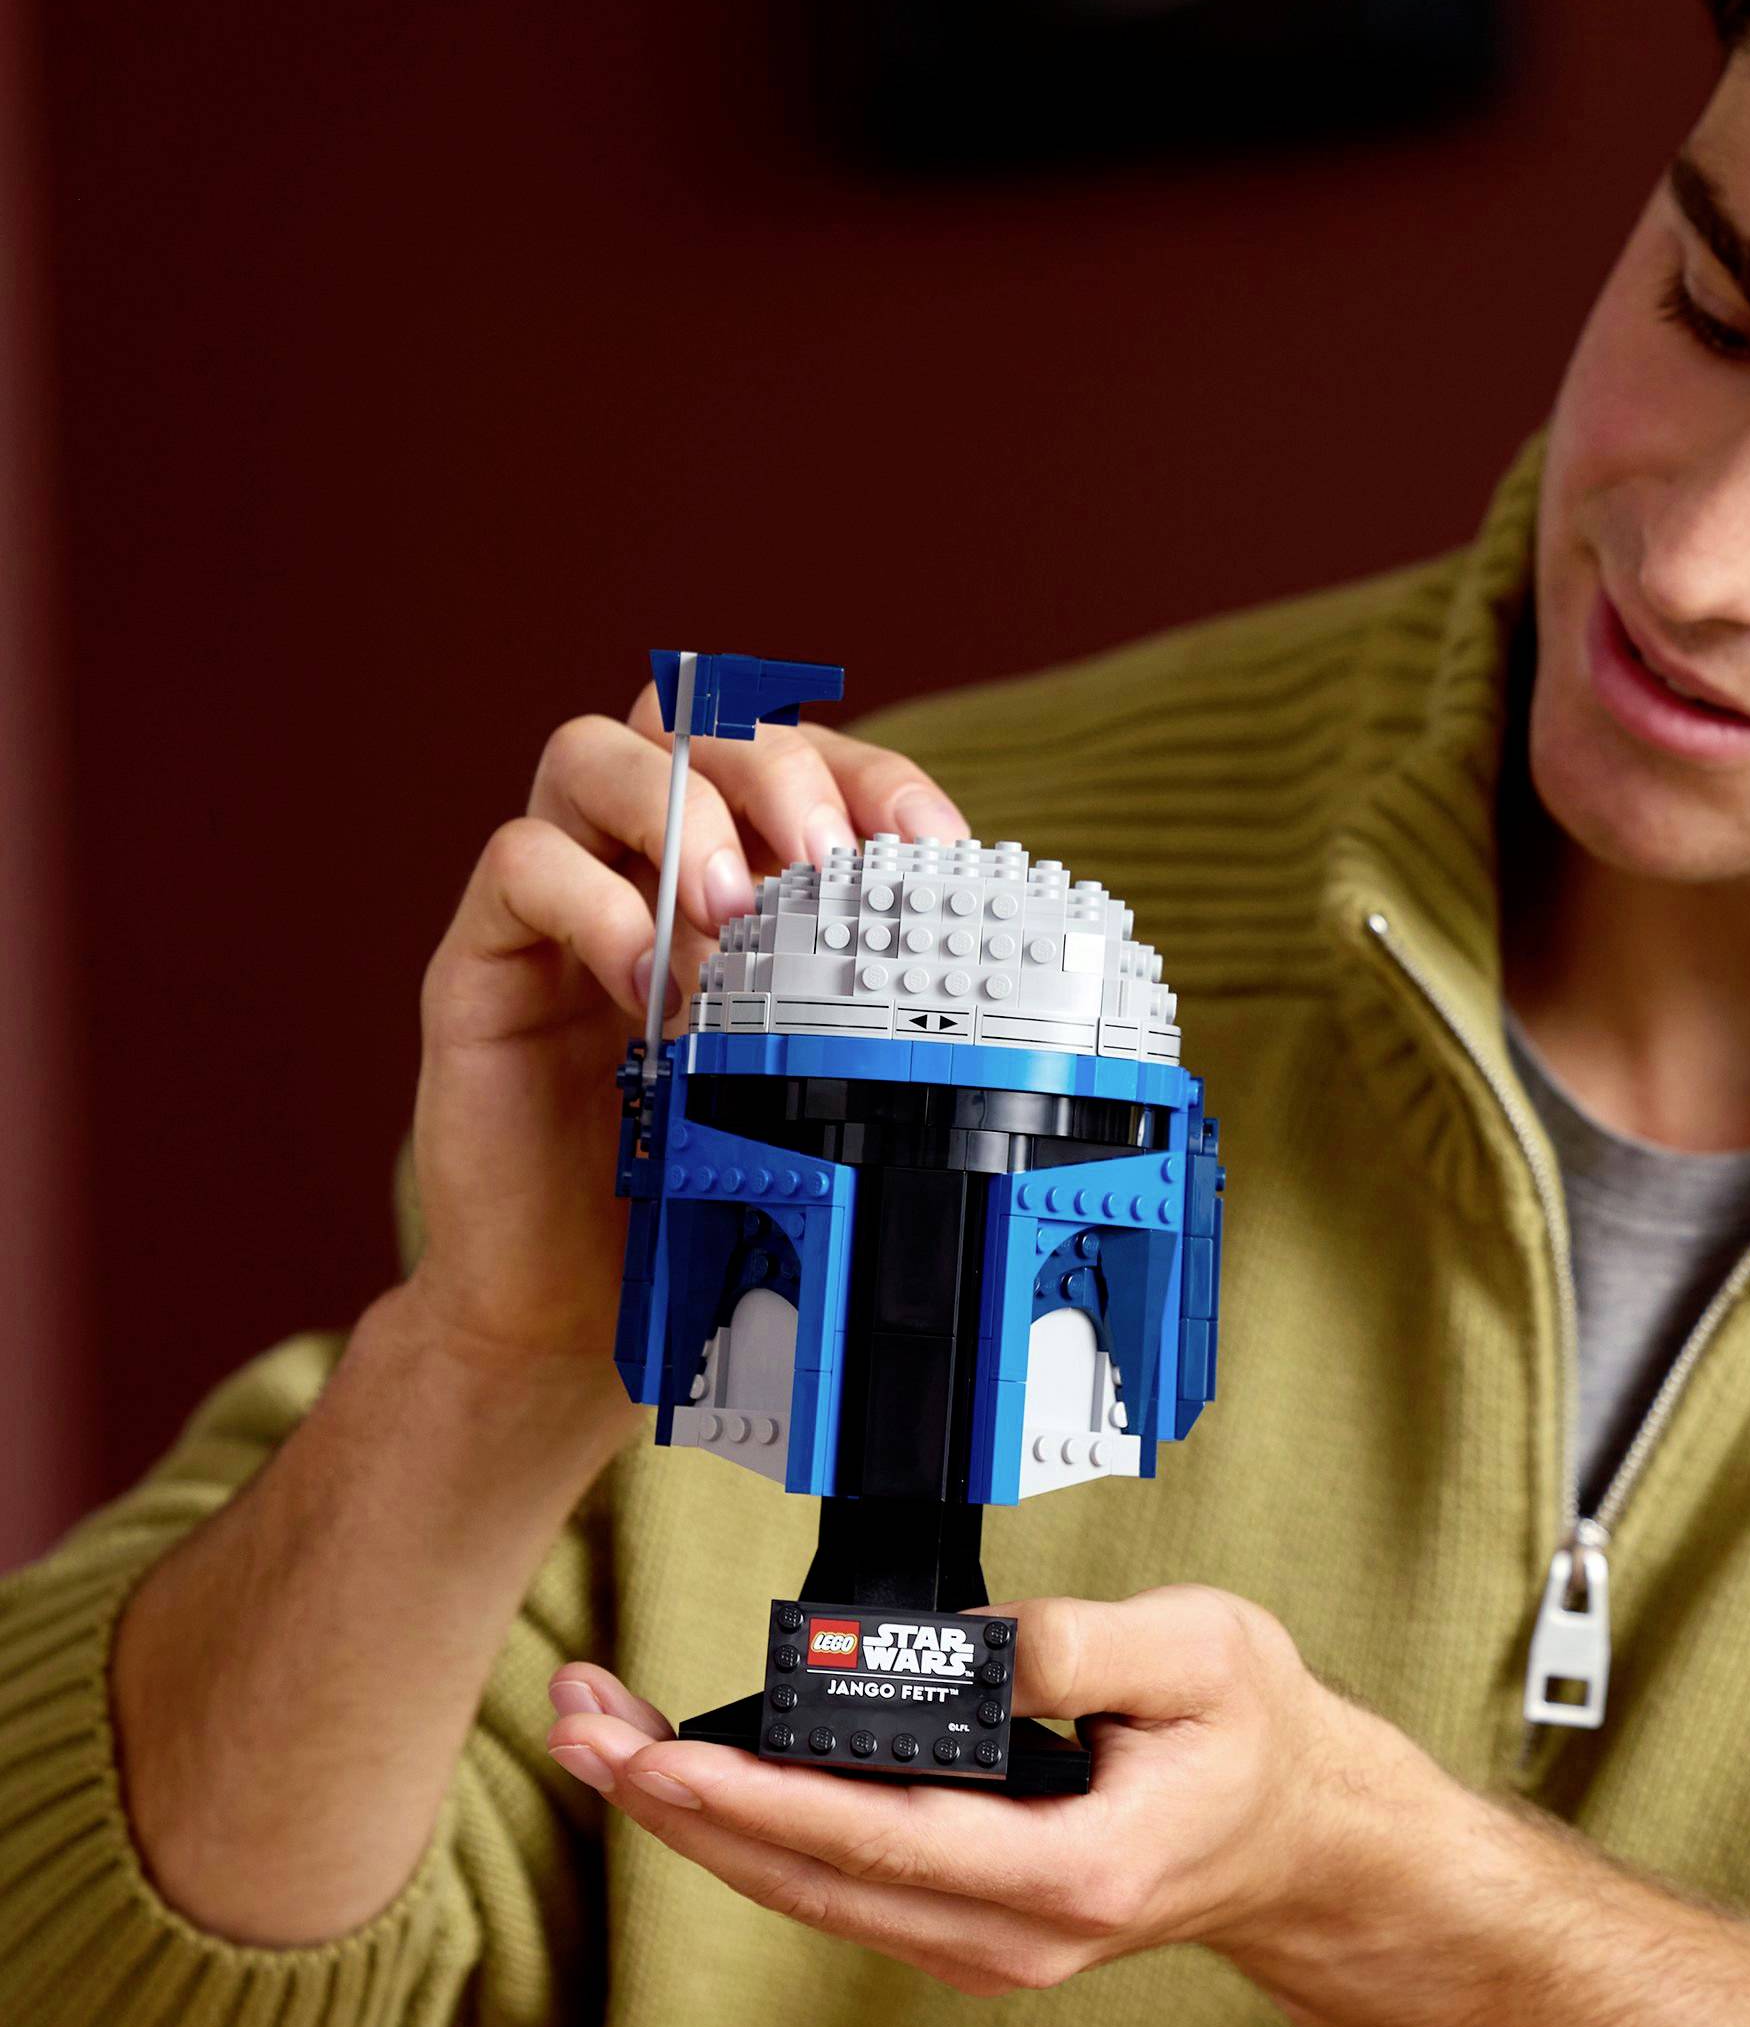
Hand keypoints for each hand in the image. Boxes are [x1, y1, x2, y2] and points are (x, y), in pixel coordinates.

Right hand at [399, 681, 968, 1414]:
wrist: (572, 1309)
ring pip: (589, 754)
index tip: (936, 842)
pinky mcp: (479, 959)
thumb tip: (992, 989)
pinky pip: (520, 866)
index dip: (871, 774)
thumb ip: (866, 1017)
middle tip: (825, 860)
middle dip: (776, 767)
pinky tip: (653, 993)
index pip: (801, 754)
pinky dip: (595, 907)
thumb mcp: (812, 1088)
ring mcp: (555, 900)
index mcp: (734, 870)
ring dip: (678, 811)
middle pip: (693, 717)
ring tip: (733, 910)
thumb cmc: (701, 1186)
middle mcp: (639, 860)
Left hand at [543, 1586, 1401, 1992]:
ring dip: (690, 1816)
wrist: (1297, 1832)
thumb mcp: (1205, 1653)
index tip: (660, 1755)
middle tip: (577, 1722)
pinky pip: (830, 1883)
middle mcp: (1005, 1933)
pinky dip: (748, 1828)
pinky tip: (691, 1778)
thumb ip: (1087, 1644)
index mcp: (1066, 1872)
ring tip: (598, 1736)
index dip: (754, 1799)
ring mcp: (978, 1940)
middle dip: (674, 1801)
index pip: (874, 1838)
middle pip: (803, 1877)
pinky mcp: (961, 1920)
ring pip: (801, 1888)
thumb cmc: (1254, 1737)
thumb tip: (971, 1641)